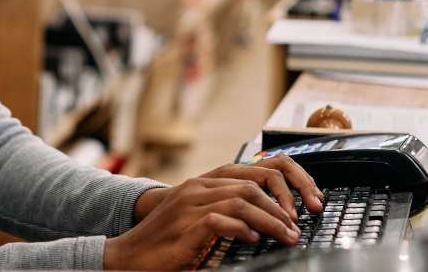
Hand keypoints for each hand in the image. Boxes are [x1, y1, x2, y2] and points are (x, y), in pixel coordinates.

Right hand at [107, 156, 323, 270]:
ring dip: (271, 221)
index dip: (280, 188)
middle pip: (251, 184)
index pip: (251, 173)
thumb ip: (222, 212)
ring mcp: (190, 205)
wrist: (129, 255)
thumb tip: (259, 222)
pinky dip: (244, 230)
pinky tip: (255, 241)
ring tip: (286, 237)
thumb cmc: (164, 242)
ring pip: (243, 201)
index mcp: (201, 183)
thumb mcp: (195, 220)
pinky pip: (223, 220)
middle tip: (296, 228)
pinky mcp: (187, 225)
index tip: (298, 208)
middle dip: (281, 206)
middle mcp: (196, 188)